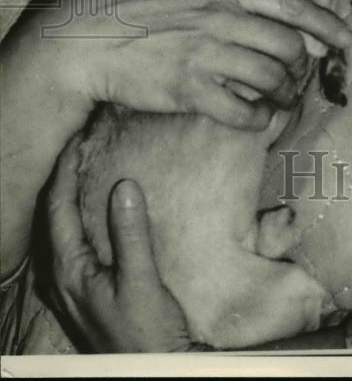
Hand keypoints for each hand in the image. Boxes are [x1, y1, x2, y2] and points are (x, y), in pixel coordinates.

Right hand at [13, 0, 351, 130]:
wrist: (78, 41)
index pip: (289, 5)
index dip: (325, 24)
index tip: (346, 40)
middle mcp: (221, 19)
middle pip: (287, 47)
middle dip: (301, 64)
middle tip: (296, 73)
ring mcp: (206, 57)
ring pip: (271, 79)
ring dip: (284, 93)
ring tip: (281, 98)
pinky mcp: (189, 92)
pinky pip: (242, 112)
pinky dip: (259, 119)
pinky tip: (259, 118)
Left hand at [46, 133, 194, 352]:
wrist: (153, 372)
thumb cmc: (147, 333)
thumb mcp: (142, 282)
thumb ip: (131, 234)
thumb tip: (124, 184)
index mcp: (70, 270)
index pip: (58, 207)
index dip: (67, 170)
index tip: (80, 139)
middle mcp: (61, 277)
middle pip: (51, 215)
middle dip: (64, 178)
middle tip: (83, 146)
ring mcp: (69, 287)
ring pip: (58, 229)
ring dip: (69, 197)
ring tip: (88, 169)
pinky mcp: (82, 292)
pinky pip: (70, 243)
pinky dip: (77, 217)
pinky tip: (95, 212)